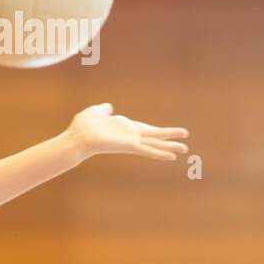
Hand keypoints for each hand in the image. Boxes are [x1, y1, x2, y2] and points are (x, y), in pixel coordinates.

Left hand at [66, 103, 189, 160]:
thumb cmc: (83, 126)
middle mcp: (130, 135)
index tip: (165, 133)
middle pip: (155, 136)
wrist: (77, 138)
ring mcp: (131, 141)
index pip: (144, 129)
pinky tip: (172, 156)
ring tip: (185, 149)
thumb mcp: (95, 112)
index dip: (155, 131)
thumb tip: (108, 107)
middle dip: (169, 138)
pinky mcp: (130, 146)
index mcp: (124, 127)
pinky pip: (148, 150)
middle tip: (185, 141)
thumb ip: (103, 110)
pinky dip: (160, 153)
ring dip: (171, 146)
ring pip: (155, 143)